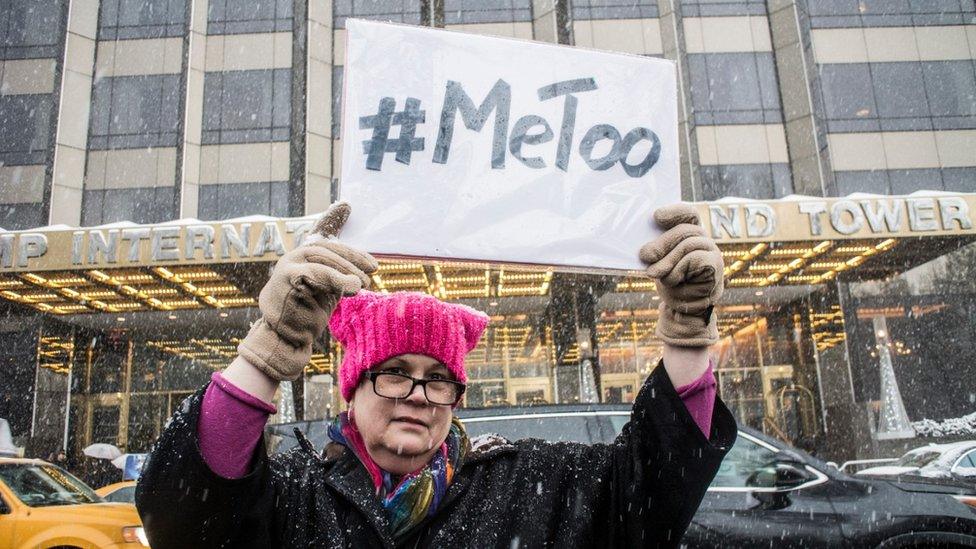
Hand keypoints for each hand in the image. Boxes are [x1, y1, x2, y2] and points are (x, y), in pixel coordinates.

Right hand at [237, 202, 378, 380]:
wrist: (286, 339)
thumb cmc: (308, 314)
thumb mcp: (329, 290)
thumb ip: (340, 275)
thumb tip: (366, 271)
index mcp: (305, 257)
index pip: (320, 233)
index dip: (332, 217)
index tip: (346, 205)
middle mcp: (295, 257)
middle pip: (327, 247)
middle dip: (353, 257)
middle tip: (373, 269)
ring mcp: (287, 265)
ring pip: (322, 257)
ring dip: (347, 269)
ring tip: (365, 283)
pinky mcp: (286, 278)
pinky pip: (315, 272)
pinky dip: (336, 278)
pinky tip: (352, 286)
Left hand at [639, 204, 723, 346]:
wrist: (682, 309)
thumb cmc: (670, 282)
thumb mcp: (659, 263)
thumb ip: (656, 251)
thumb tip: (644, 248)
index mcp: (690, 233)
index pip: (688, 214)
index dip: (675, 211)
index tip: (656, 216)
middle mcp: (704, 240)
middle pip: (685, 230)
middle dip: (662, 242)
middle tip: (645, 255)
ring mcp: (713, 252)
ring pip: (688, 245)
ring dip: (667, 260)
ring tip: (653, 273)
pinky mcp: (716, 267)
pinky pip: (695, 260)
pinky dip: (678, 270)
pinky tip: (672, 280)